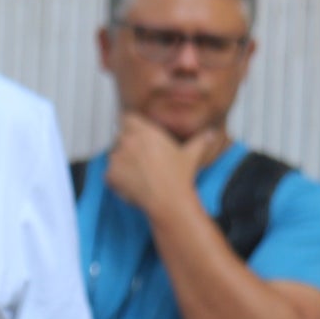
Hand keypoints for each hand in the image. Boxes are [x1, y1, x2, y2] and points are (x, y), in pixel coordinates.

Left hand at [105, 114, 222, 212]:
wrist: (168, 200)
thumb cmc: (178, 177)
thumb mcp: (191, 155)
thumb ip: (201, 140)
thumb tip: (211, 134)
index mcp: (144, 132)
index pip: (127, 118)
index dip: (132, 125)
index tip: (137, 132)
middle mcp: (127, 142)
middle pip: (119, 136)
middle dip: (127, 143)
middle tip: (141, 157)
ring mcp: (116, 158)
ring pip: (113, 154)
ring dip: (121, 160)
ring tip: (138, 172)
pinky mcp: (108, 175)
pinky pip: (108, 173)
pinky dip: (116, 177)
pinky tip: (132, 183)